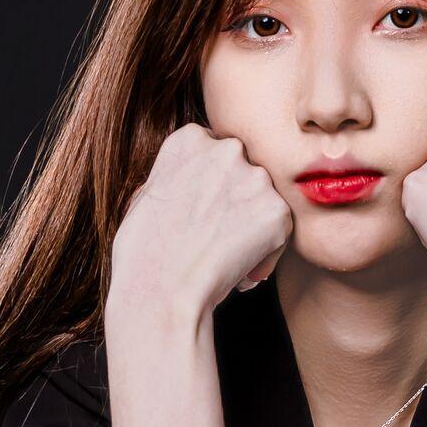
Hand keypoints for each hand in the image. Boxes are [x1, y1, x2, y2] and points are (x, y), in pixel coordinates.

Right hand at [109, 124, 293, 319]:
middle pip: (245, 170)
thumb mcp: (147, 194)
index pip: (217, 152)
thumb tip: (195, 184)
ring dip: (254, 223)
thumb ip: (179, 177)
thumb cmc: (144, 251)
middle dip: (238, 198)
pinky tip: (242, 271)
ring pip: (265, 198)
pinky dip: (268, 251)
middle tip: (221, 234)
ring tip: (227, 255)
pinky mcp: (277, 210)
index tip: (205, 210)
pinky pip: (282, 228)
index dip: (213, 184)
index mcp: (189, 139)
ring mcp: (255, 178)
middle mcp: (226, 149)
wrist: (162, 287)